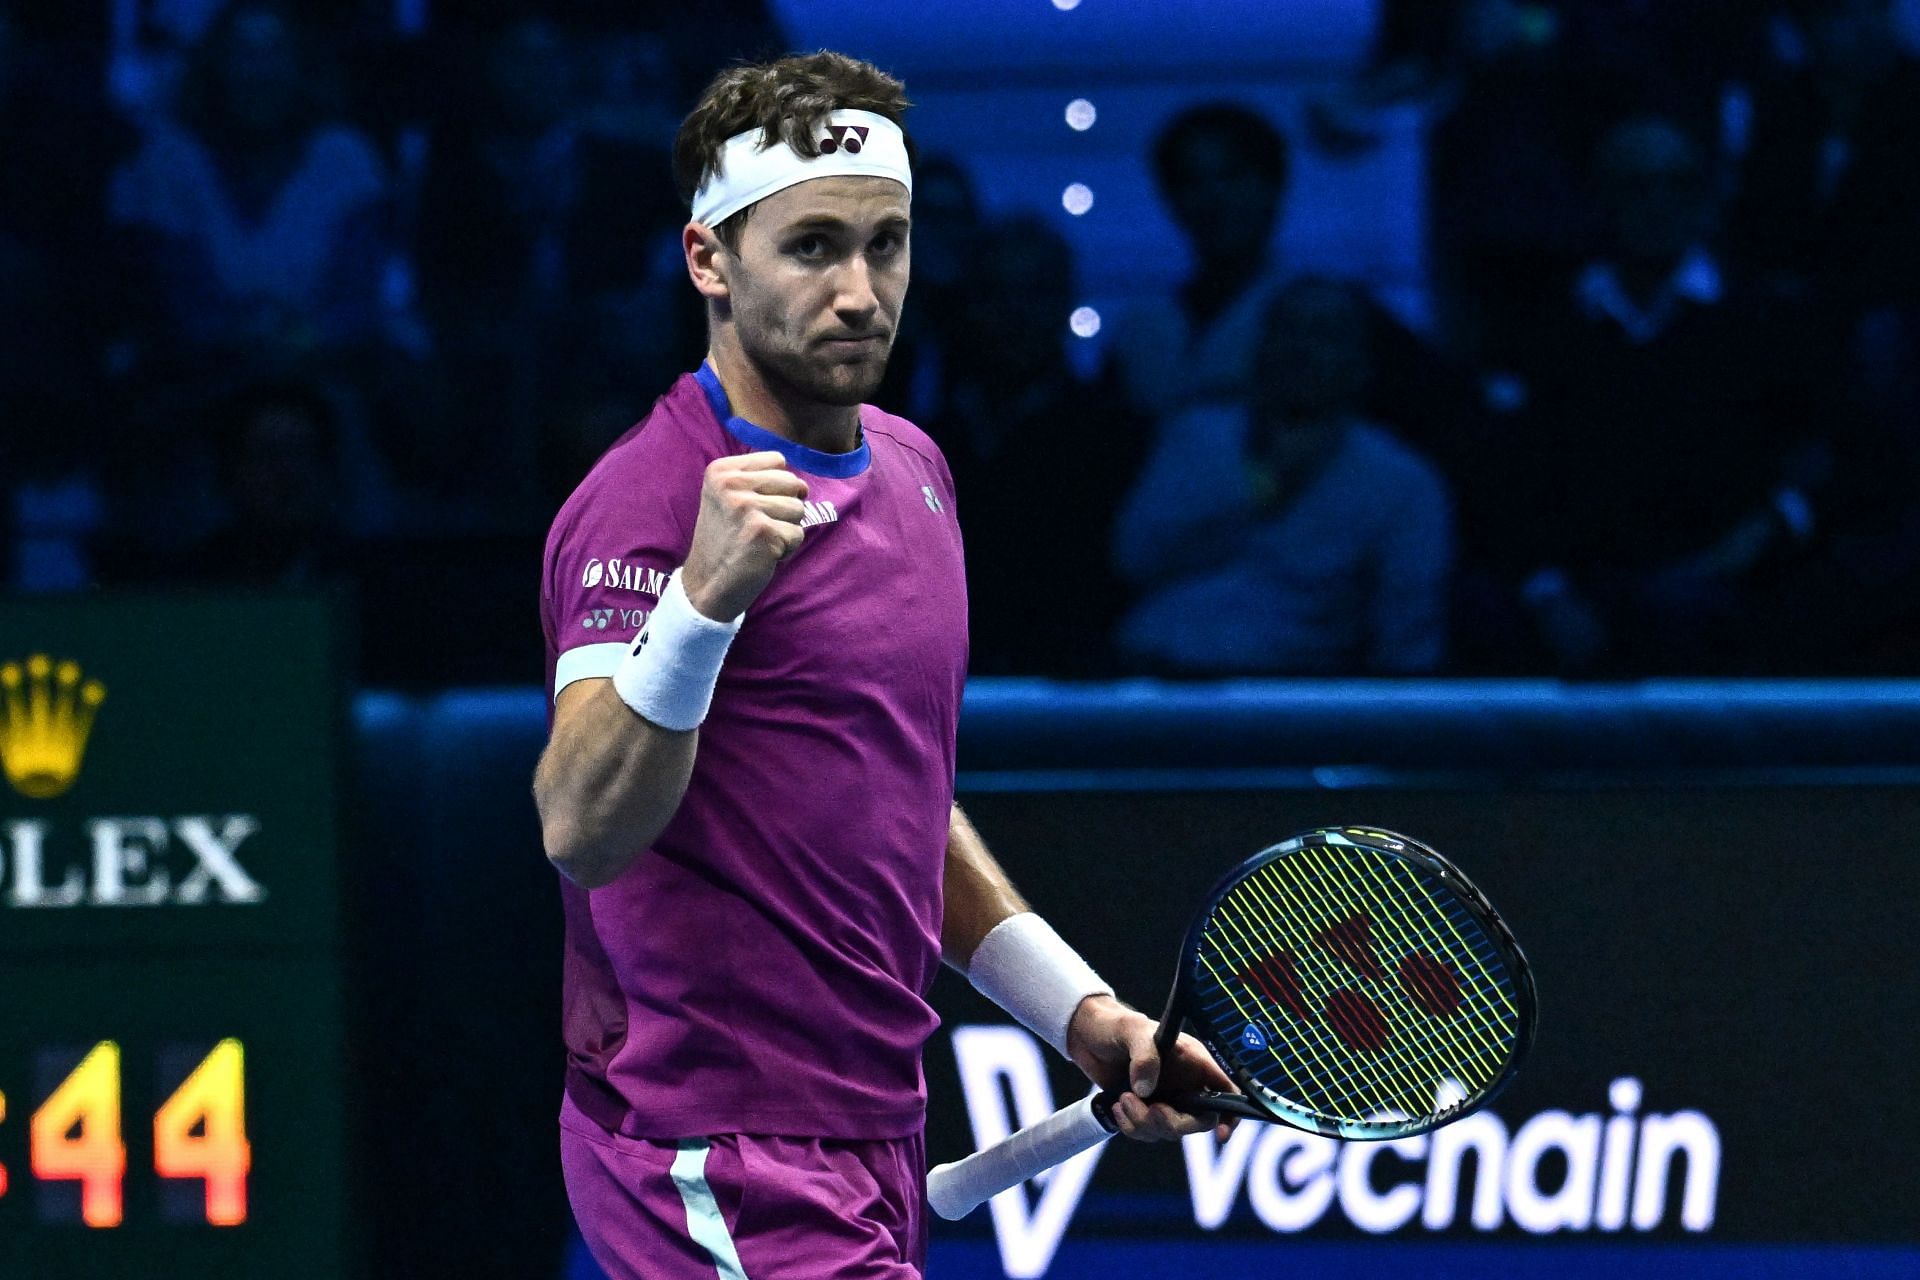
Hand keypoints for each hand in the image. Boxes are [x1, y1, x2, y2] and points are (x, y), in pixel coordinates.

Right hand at [680, 451, 808, 620]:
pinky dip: (787, 549)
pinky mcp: (762, 530)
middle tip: (759, 527)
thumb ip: (757, 481)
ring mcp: (746, 506)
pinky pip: (798, 534)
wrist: (706, 584)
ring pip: (799, 509)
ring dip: (787, 529)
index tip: (758, 506)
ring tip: (761, 540)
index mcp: (721, 470)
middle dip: (786, 508)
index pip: (778, 460)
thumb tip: (801, 483)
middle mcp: (731, 484)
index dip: (779, 486)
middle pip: (793, 483)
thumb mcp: (727, 498)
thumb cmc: (725, 541)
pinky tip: (763, 554)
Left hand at [1065, 995, 1238, 1142]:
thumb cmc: (1115, 1024)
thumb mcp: (1131, 1030)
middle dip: (1174, 1122)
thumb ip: (1144, 1056)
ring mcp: (1165, 1099)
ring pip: (1169, 1130)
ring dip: (1144, 1123)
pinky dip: (1131, 1127)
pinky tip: (1116, 1106)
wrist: (1086, 1035)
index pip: (1226, 1090)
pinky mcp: (1143, 1110)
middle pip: (1198, 1120)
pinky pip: (1146, 1133)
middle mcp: (1184, 1084)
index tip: (1220, 1134)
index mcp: (1193, 1061)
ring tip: (1122, 1100)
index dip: (1230, 1115)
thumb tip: (1147, 1090)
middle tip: (1152, 1110)